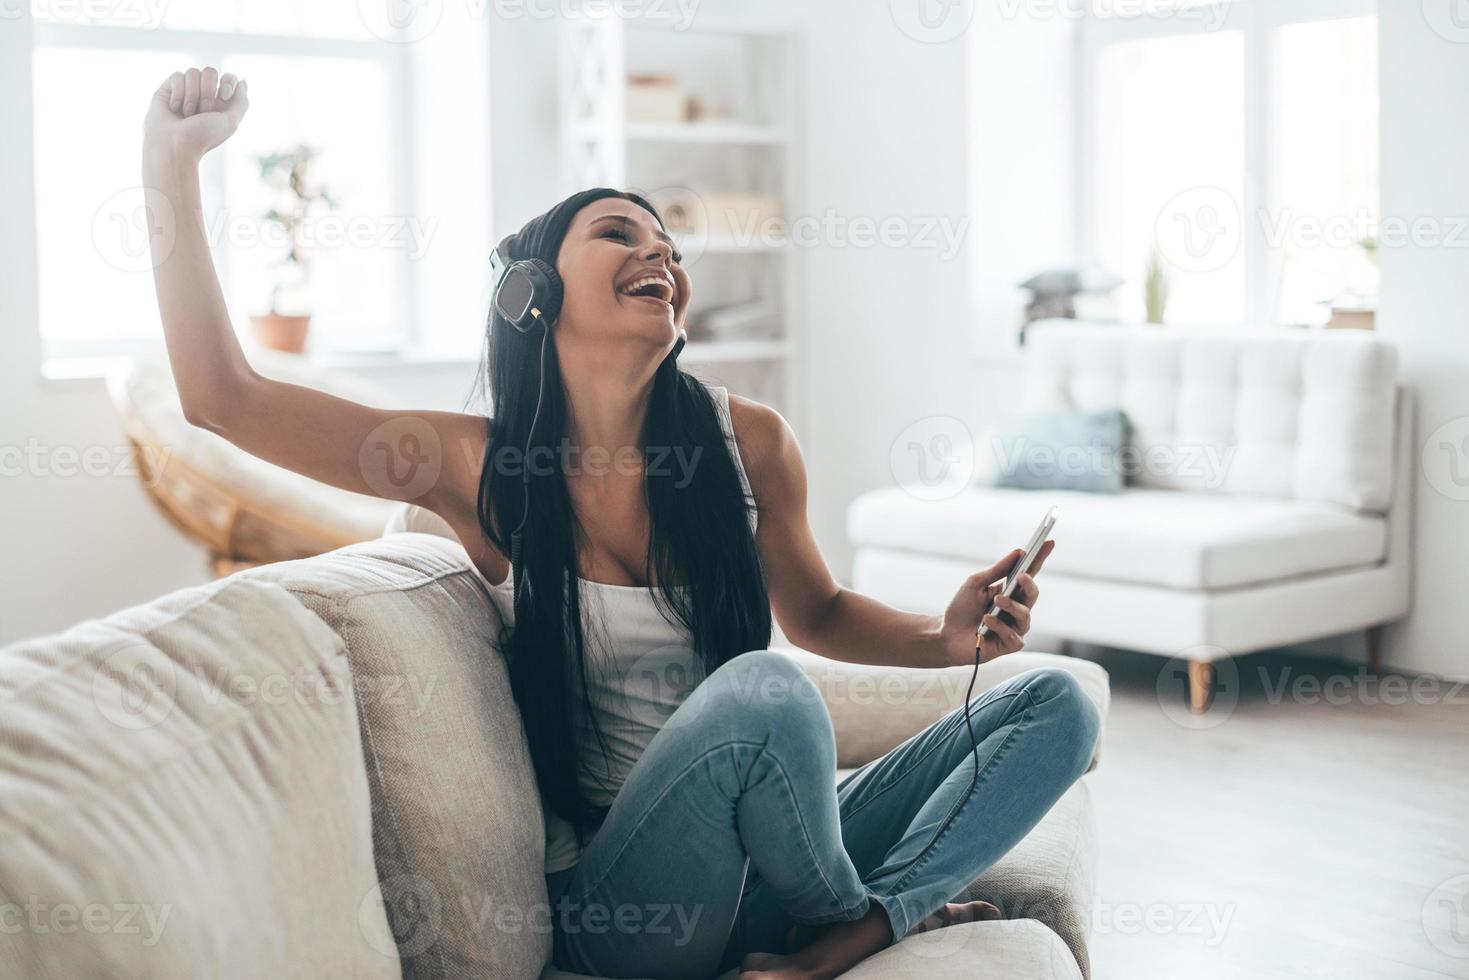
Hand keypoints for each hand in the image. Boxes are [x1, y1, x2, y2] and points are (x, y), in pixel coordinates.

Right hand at [143, 66, 248, 162]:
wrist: (174, 144)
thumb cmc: (203, 136)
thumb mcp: (231, 121)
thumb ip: (241, 101)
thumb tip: (242, 81)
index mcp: (220, 102)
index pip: (228, 77)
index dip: (228, 81)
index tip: (224, 96)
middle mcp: (203, 95)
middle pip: (210, 71)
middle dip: (208, 91)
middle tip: (203, 111)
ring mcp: (185, 90)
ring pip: (192, 72)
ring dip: (192, 96)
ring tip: (187, 114)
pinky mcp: (168, 88)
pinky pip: (177, 76)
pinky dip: (178, 93)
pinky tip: (174, 108)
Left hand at [937, 540, 1053, 666]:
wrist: (946, 635)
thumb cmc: (961, 608)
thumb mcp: (975, 584)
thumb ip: (996, 570)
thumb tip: (1019, 552)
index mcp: (1009, 592)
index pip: (1029, 574)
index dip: (1040, 559)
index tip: (1049, 542)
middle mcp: (1015, 609)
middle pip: (1032, 595)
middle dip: (1029, 585)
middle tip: (1021, 576)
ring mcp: (1014, 628)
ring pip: (1025, 617)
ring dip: (1011, 607)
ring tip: (997, 601)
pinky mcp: (1009, 645)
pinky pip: (1014, 637)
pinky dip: (1000, 627)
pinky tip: (987, 622)